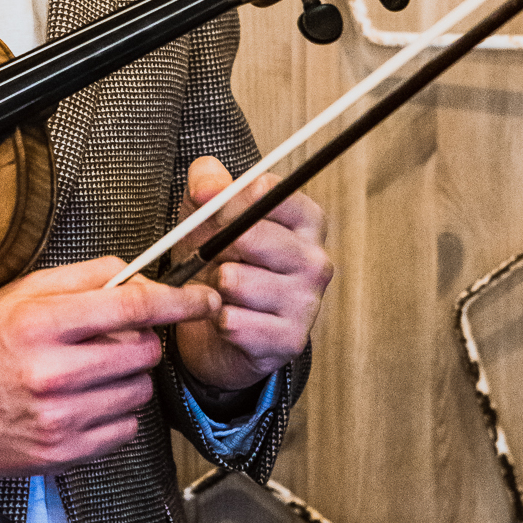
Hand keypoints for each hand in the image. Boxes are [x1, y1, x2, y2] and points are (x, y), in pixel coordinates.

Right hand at [0, 257, 221, 474]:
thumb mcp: (20, 293)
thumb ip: (82, 279)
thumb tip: (136, 276)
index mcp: (40, 322)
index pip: (132, 306)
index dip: (177, 301)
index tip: (201, 299)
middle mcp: (50, 373)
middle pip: (143, 352)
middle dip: (137, 341)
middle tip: (107, 339)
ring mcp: (57, 420)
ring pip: (139, 393)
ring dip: (126, 379)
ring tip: (86, 372)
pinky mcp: (60, 456)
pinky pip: (123, 431)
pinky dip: (113, 415)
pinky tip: (80, 403)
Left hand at [172, 157, 330, 395]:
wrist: (218, 330)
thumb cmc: (220, 263)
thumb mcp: (208, 217)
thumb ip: (208, 187)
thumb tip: (206, 182)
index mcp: (305, 221)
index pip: (264, 191)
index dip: (225, 201)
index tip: (212, 214)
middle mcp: (315, 259)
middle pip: (249, 234)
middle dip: (215, 246)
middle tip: (213, 258)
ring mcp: (308, 302)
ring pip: (235, 280)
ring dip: (214, 287)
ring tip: (221, 291)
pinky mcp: (290, 340)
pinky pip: (232, 321)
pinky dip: (217, 320)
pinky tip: (227, 319)